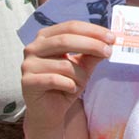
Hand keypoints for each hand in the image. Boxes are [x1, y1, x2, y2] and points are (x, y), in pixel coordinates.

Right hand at [21, 21, 113, 135]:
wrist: (49, 111)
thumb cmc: (65, 84)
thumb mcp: (82, 67)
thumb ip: (91, 54)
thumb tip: (108, 42)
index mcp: (46, 37)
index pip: (70, 27)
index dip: (92, 31)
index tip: (111, 37)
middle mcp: (33, 47)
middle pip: (65, 40)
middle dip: (91, 45)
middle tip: (108, 52)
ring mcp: (28, 64)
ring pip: (63, 64)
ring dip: (80, 75)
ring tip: (80, 83)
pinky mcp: (27, 81)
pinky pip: (54, 80)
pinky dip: (69, 85)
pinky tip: (71, 89)